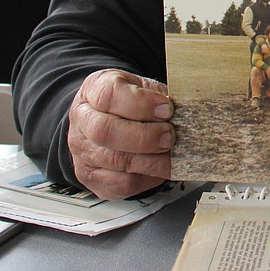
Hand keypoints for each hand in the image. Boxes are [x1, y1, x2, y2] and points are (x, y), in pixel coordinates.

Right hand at [67, 69, 174, 199]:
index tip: (167, 108)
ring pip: (114, 161)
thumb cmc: (128, 101)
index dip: (141, 103)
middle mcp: (82, 120)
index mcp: (93, 89)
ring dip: (150, 160)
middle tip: (169, 135)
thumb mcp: (141, 86)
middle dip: (145, 136)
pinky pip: (120, 184)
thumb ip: (158, 94)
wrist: (104, 117)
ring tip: (171, 153)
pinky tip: (159, 168)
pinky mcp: (92, 178)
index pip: (110, 95)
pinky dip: (146, 178)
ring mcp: (83, 151)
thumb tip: (187, 108)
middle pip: (106, 131)